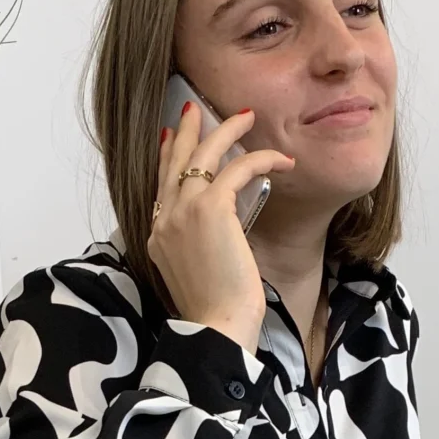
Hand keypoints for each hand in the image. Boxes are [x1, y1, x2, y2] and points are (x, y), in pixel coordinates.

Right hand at [149, 103, 293, 354]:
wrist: (215, 328)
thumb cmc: (214, 313)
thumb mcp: (195, 275)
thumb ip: (195, 247)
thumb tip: (216, 231)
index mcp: (157, 236)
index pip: (161, 186)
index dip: (168, 159)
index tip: (172, 139)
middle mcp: (164, 219)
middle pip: (174, 161)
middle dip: (188, 131)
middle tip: (197, 109)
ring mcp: (183, 211)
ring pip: (204, 155)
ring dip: (228, 131)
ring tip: (247, 117)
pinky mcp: (211, 209)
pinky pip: (237, 168)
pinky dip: (261, 160)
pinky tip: (281, 161)